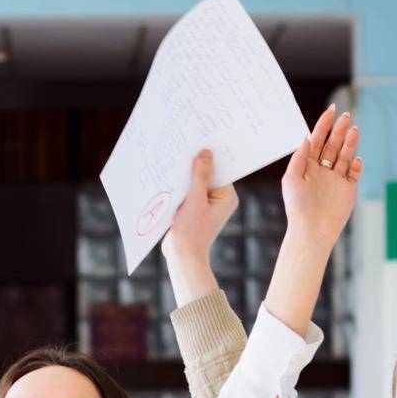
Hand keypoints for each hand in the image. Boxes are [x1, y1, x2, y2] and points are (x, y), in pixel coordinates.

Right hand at [164, 149, 238, 263]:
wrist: (181, 257)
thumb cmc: (191, 232)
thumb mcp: (195, 201)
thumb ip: (200, 176)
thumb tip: (206, 153)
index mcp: (227, 197)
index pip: (219, 170)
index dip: (208, 156)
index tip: (199, 140)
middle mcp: (220, 199)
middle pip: (207, 174)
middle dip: (195, 164)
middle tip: (184, 146)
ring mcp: (206, 204)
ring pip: (196, 181)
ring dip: (185, 174)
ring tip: (174, 159)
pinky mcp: (194, 208)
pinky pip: (188, 190)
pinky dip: (180, 185)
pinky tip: (169, 176)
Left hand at [282, 105, 362, 245]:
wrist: (311, 230)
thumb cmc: (298, 206)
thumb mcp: (292, 178)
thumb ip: (300, 157)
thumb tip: (307, 137)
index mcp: (308, 166)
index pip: (317, 140)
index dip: (324, 125)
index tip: (331, 111)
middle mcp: (322, 170)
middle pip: (333, 145)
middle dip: (339, 130)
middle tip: (346, 116)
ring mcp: (336, 179)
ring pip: (345, 155)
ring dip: (349, 143)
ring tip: (353, 130)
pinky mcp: (348, 190)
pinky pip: (354, 173)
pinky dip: (356, 165)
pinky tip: (354, 159)